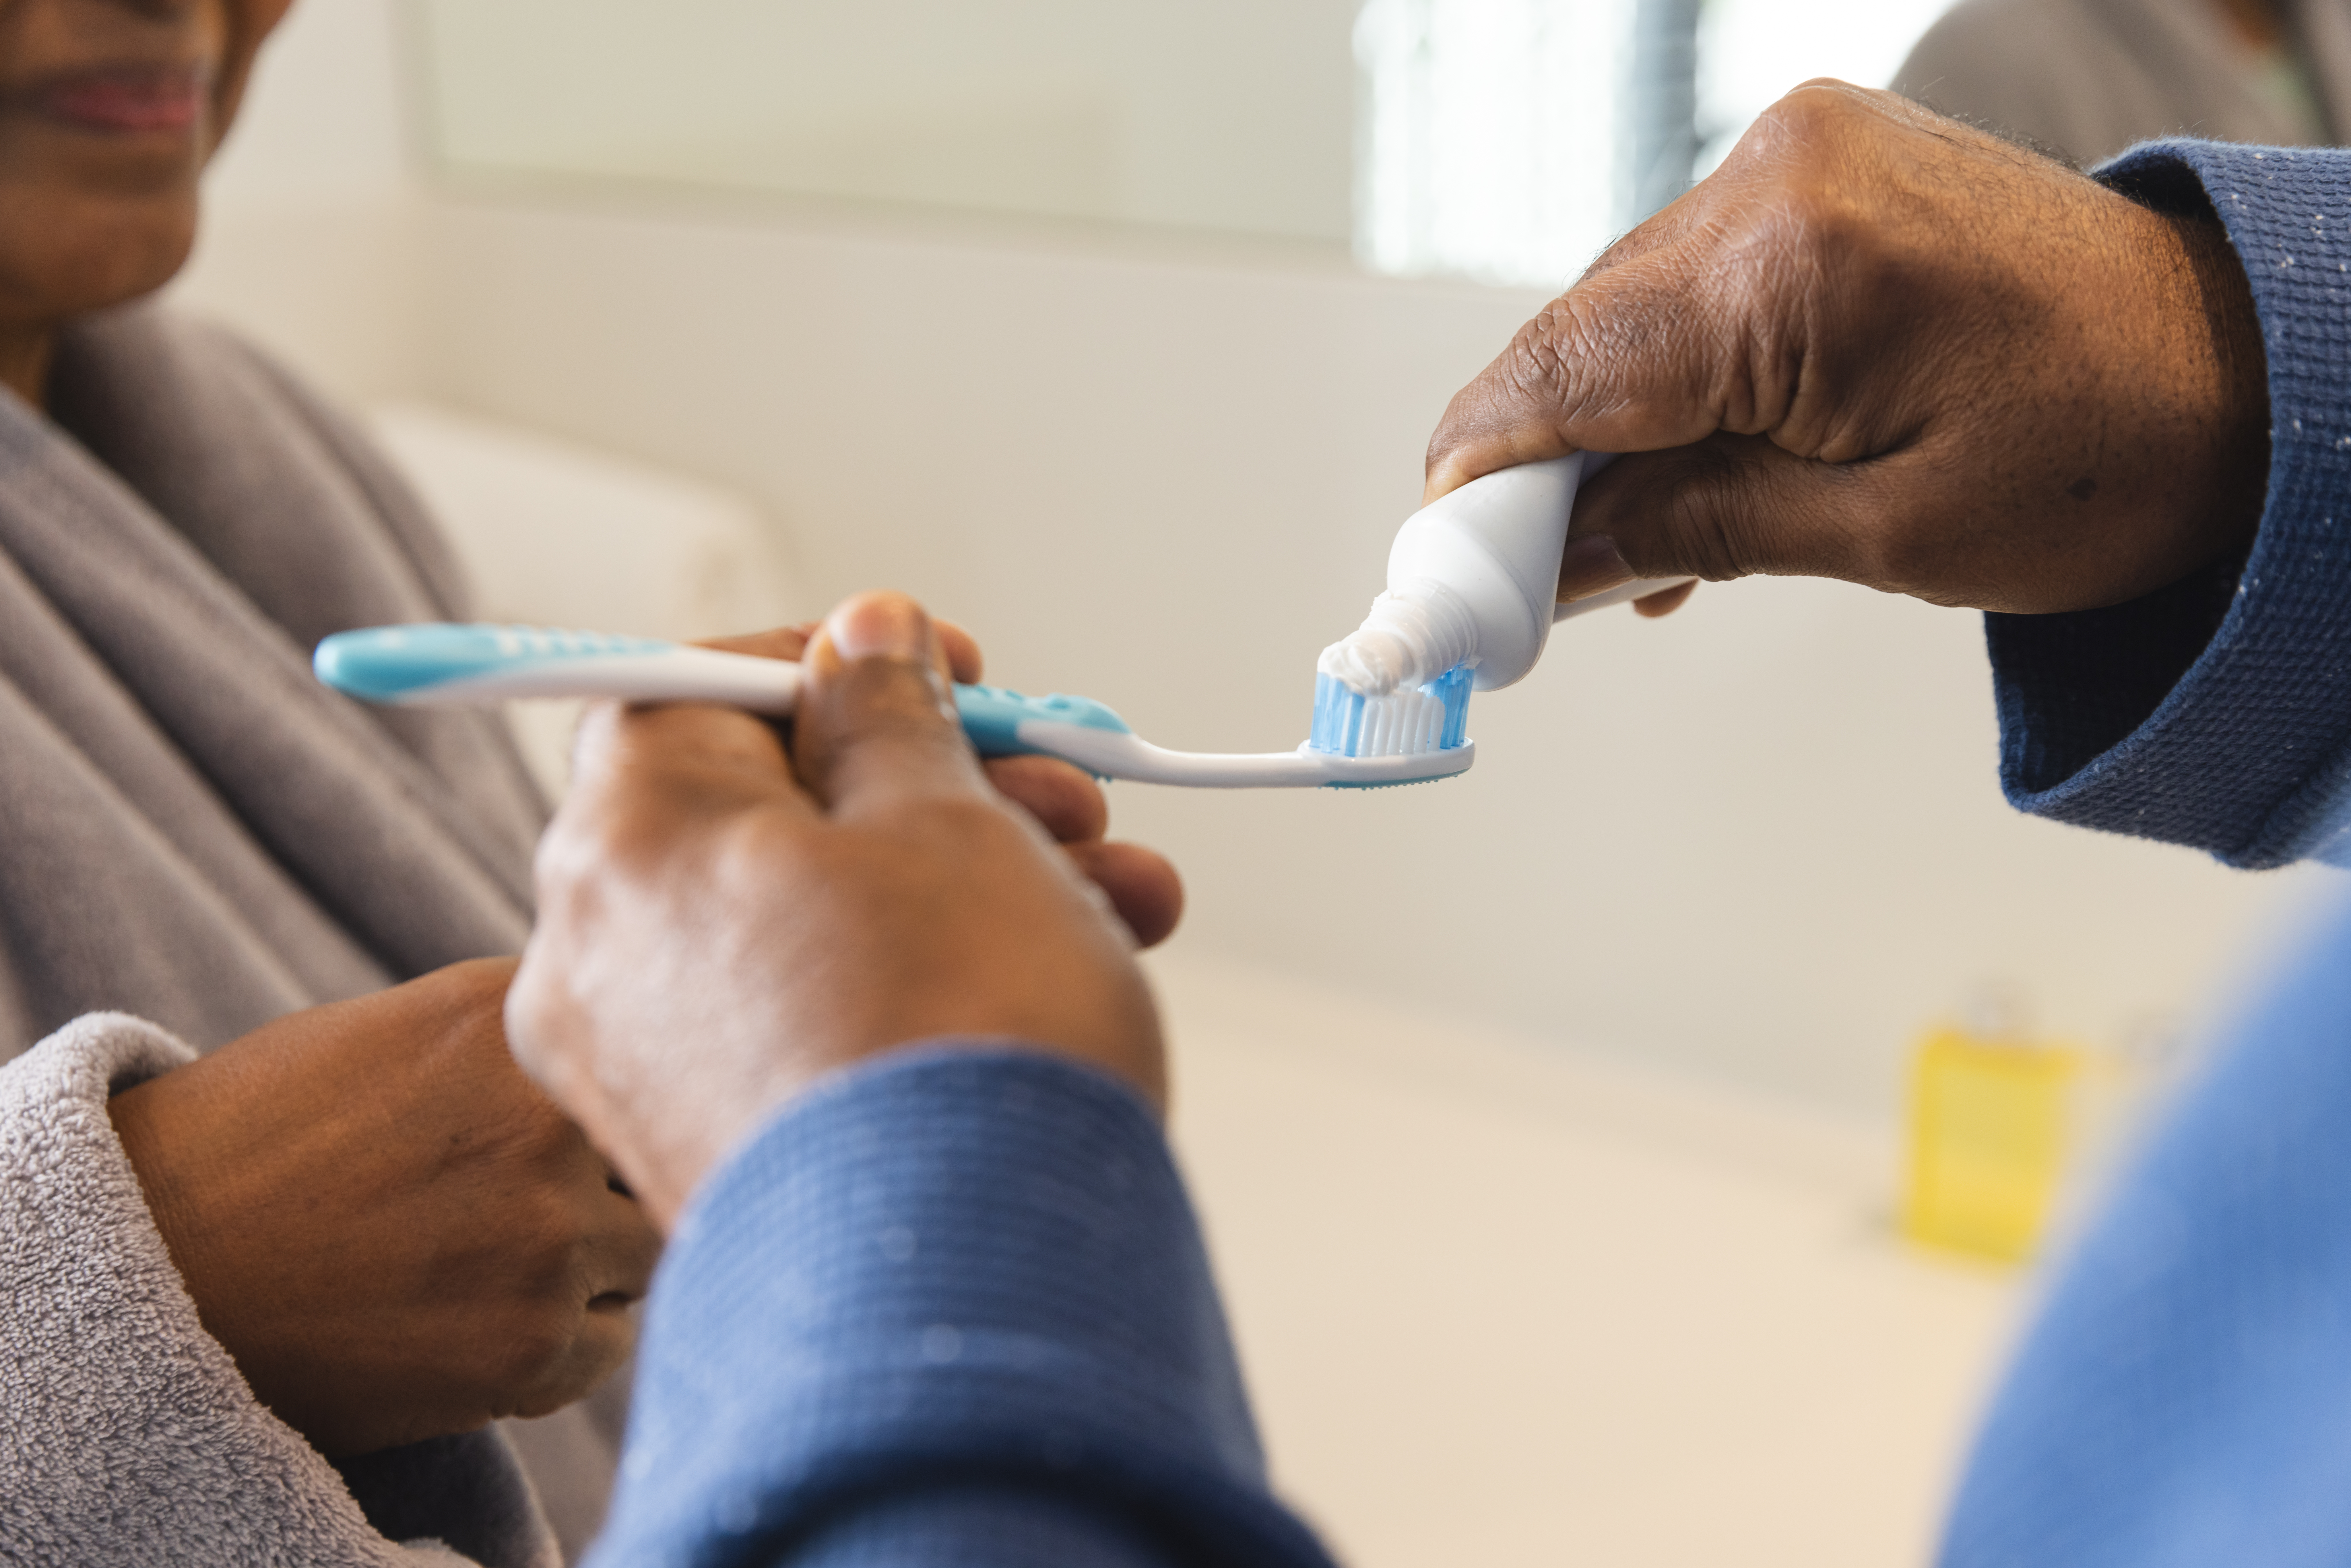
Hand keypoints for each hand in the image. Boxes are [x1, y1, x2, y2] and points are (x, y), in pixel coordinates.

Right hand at [107, 958, 659, 1456]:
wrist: (157, 1263)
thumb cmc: (270, 1136)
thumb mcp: (408, 1031)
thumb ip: (524, 1033)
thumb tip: (632, 1041)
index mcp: (517, 1022)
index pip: (644, 1044)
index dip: (614, 1084)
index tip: (573, 1114)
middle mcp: (549, 1122)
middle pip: (653, 1148)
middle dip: (610, 1174)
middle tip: (523, 1199)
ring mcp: (548, 1237)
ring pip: (645, 1247)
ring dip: (595, 1260)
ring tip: (491, 1260)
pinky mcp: (531, 1343)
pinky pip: (610, 1340)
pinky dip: (563, 1340)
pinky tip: (477, 1319)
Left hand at [510, 593, 1168, 1228]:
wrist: (963, 1302)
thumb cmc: (951, 1035)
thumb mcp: (944, 816)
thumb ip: (891, 715)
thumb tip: (865, 643)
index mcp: (626, 838)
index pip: (703, 687)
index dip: (842, 663)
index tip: (953, 674)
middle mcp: (599, 957)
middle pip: (775, 814)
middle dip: (944, 790)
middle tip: (1071, 799)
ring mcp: (646, 1075)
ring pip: (812, 925)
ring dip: (965, 887)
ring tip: (1119, 897)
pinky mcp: (713, 1158)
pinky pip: (809, 1024)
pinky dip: (918, 985)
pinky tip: (1057, 977)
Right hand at [1427, 81, 2269, 614]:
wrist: (2244, 368)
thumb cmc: (2110, 454)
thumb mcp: (1880, 534)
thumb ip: (1689, 530)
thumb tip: (1549, 564)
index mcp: (1798, 263)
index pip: (1568, 373)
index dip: (1481, 481)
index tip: (1434, 573)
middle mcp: (1783, 174)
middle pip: (1584, 338)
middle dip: (1537, 467)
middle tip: (1520, 587)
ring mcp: (1804, 155)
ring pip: (1627, 311)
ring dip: (1606, 428)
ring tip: (1616, 548)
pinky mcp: (1822, 166)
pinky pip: (1691, 278)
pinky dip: (1670, 377)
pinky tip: (1675, 468)